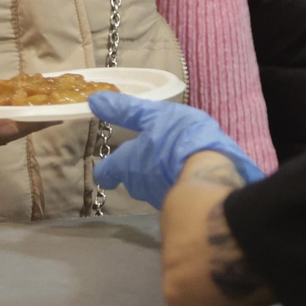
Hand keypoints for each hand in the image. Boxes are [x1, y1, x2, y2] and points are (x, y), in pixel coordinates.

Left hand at [88, 92, 263, 207]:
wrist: (212, 175)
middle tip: (150, 154)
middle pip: (132, 179)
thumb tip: (93, 100)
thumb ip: (126, 111)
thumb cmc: (178, 139)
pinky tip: (191, 169)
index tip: (105, 169)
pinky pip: (175, 190)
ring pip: (154, 186)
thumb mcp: (154, 115)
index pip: (107, 172)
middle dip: (138, 168)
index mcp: (127, 164)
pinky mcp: (183, 204)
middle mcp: (139, 186)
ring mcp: (160, 198)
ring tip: (174, 159)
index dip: (106, 170)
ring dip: (160, 174)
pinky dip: (178, 181)